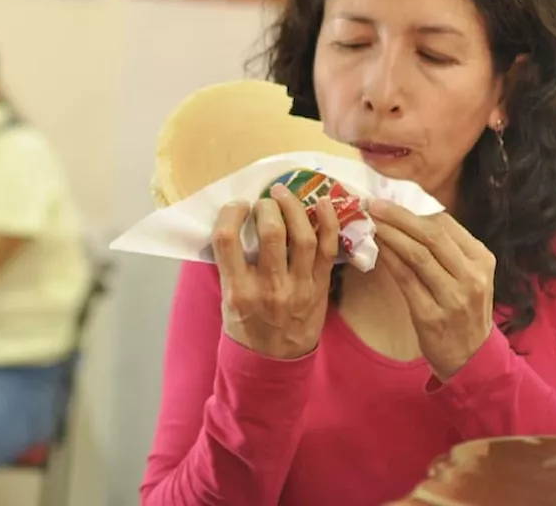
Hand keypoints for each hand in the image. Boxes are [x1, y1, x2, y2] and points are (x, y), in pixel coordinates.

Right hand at [211, 185, 339, 359]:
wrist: (274, 361)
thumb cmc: (246, 325)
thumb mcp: (227, 298)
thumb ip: (230, 265)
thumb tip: (234, 223)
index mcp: (237, 290)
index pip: (227, 239)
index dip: (231, 213)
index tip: (237, 207)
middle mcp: (268, 288)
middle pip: (270, 232)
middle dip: (266, 206)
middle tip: (264, 202)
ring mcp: (298, 288)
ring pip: (302, 236)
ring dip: (294, 207)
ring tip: (285, 195)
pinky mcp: (320, 287)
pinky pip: (328, 248)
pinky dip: (328, 221)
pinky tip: (322, 203)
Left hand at [369, 199, 496, 379]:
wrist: (471, 356)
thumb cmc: (464, 309)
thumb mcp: (469, 276)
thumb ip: (449, 250)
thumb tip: (411, 216)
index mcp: (482, 260)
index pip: (446, 225)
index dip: (415, 210)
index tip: (391, 200)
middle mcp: (471, 277)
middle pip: (431, 235)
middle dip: (399, 216)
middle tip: (374, 204)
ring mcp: (453, 297)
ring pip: (416, 255)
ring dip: (389, 235)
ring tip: (371, 222)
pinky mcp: (431, 315)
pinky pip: (405, 279)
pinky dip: (388, 259)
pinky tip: (376, 248)